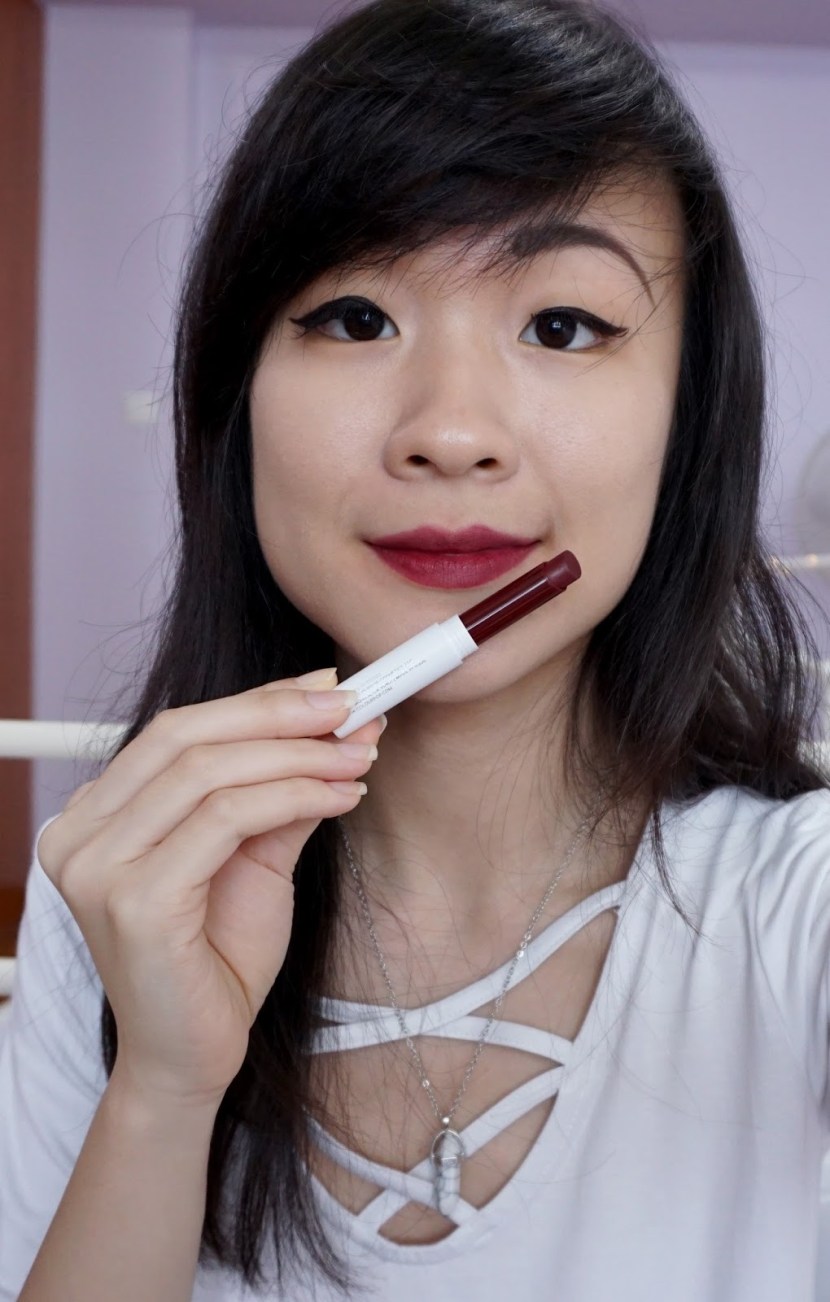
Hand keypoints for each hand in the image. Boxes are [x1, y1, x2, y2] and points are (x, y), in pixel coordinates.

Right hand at [36, 670, 382, 1109]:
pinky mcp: (135, 900)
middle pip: (186, 735)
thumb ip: (278, 792)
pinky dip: (294, 796)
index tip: (323, 688)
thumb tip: (333, 726)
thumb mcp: (254, 858)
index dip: (257, 701)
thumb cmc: (215, 962)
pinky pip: (227, 819)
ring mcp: (98, 867)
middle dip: (280, 714)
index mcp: (95, 816)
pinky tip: (339, 796)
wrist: (193, 1057)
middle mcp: (80, 834)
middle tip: (350, 706)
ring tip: (355, 754)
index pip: (177, 730)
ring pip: (209, 771)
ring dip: (298, 755)